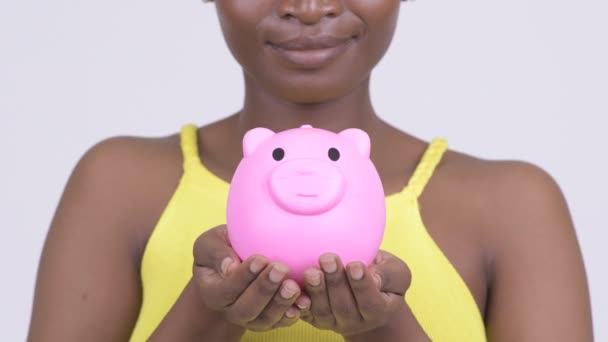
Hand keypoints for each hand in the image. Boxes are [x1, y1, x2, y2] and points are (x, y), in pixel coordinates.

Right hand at [192, 225, 302, 331]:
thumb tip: (229, 267)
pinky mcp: (272, 319)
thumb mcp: (210, 243)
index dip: (244, 276)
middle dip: (265, 289)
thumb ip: (216, 253)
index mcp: (213, 292)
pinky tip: (305, 300)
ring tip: (293, 285)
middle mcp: (231, 310)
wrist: (234, 262)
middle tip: (280, 268)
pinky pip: (283, 321)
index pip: (227, 289)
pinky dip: (295, 312)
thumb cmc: (221, 249)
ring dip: (281, 303)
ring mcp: (252, 318)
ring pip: (266, 319)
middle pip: (246, 308)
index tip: (260, 259)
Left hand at [300, 251, 427, 339]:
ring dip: (316, 290)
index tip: (355, 264)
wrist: (367, 295)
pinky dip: (298, 302)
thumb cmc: (383, 277)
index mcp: (378, 310)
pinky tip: (291, 287)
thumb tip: (373, 275)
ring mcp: (333, 321)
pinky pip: (304, 312)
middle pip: (344, 306)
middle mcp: (355, 321)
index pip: (371, 301)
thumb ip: (388, 274)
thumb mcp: (396, 272)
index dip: (362, 284)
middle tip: (328, 258)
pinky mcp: (314, 317)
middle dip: (335, 282)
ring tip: (311, 271)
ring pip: (323, 311)